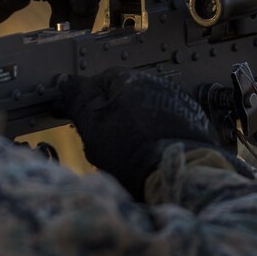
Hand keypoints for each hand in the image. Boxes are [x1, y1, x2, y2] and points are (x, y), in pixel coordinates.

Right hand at [55, 68, 219, 198]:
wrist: (179, 175)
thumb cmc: (131, 150)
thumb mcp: (93, 125)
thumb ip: (78, 99)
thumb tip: (65, 80)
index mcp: (128, 80)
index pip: (99, 81)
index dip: (87, 102)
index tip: (82, 121)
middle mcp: (154, 83)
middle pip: (122, 96)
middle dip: (111, 115)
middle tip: (104, 142)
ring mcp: (176, 102)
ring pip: (143, 110)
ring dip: (134, 124)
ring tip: (128, 152)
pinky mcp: (191, 122)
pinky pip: (164, 124)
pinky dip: (155, 135)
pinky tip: (150, 153)